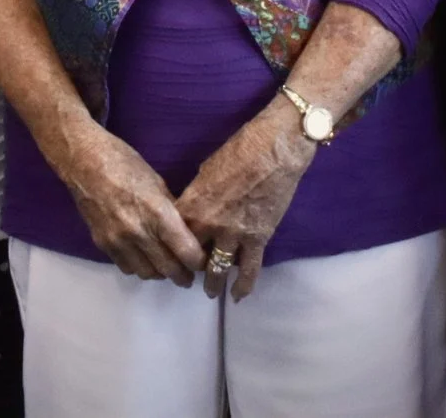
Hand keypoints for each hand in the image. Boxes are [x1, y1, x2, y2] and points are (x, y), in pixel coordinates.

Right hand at [47, 118, 207, 284]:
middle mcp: (139, 232)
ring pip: (147, 273)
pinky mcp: (102, 244)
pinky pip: (126, 267)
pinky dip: (139, 266)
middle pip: (169, 269)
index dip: (199, 262)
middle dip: (183, 275)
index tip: (202, 261)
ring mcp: (118, 240)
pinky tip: (143, 258)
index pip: (187, 253)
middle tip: (189, 275)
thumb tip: (186, 232)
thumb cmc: (124, 163)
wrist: (83, 161)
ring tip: (166, 267)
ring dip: (160, 273)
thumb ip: (172, 210)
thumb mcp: (157, 182)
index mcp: (158, 213)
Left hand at [175, 101, 314, 299]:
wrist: (275, 149)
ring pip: (218, 269)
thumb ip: (198, 194)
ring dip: (213, 283)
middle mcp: (209, 223)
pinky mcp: (258, 238)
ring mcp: (234, 233)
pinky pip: (249, 269)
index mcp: (193, 202)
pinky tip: (238, 296)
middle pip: (191, 255)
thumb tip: (194, 208)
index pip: (173, 233)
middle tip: (187, 275)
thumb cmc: (240, 149)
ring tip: (210, 291)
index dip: (170, 245)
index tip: (170, 252)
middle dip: (188, 267)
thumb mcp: (207, 169)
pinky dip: (243, 286)